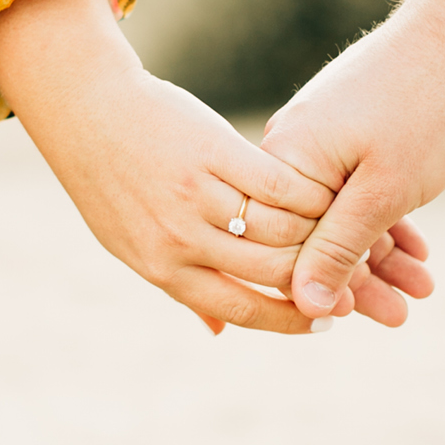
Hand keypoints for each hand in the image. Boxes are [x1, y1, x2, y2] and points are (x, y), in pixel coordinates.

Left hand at [0, 0, 388, 333]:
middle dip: (322, 275)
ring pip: (282, 229)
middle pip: (273, 272)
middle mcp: (181, 240)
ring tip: (350, 229)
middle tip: (358, 270)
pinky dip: (311, 190)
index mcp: (164, 269)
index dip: (293, 319)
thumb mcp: (132, 245)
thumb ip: (182, 286)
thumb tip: (219, 333)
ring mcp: (196, 197)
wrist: (86, 112)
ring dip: (323, 231)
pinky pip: (278, 183)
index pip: (243, 310)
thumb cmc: (110, 182)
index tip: (329, 320)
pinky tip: (331, 188)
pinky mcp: (211, 154)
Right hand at [264, 0, 444, 319]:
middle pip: (315, 236)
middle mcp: (289, 156)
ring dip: (382, 255)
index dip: (317, 286)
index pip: (284, 246)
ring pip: (342, 217)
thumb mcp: (382, 192)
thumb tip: (305, 304)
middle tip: (403, 316)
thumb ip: (340, 249)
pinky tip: (418, 250)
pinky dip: (386, 220)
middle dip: (361, 278)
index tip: (351, 317)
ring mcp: (317, 145)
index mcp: (284, 166)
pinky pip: (355, 192)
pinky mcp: (342, 137)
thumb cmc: (416, 111)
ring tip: (424, 288)